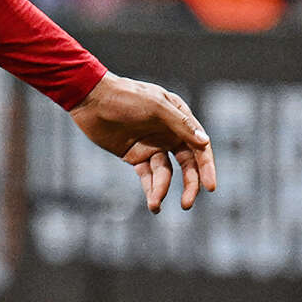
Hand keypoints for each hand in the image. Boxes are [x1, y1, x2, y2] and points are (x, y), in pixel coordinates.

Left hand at [70, 73, 217, 213]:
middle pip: (187, 164)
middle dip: (190, 185)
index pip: (199, 146)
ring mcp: (152, 146)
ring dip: (163, 189)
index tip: (210, 187)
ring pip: (165, 173)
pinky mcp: (134, 156)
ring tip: (155, 204)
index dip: (206, 167)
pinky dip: (150, 189)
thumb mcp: (156, 107)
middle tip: (187, 204)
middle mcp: (169, 134)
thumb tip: (205, 142)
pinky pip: (147, 176)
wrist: (90, 99)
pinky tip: (153, 203)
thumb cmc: (125, 97)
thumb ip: (180, 124)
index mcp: (179, 119)